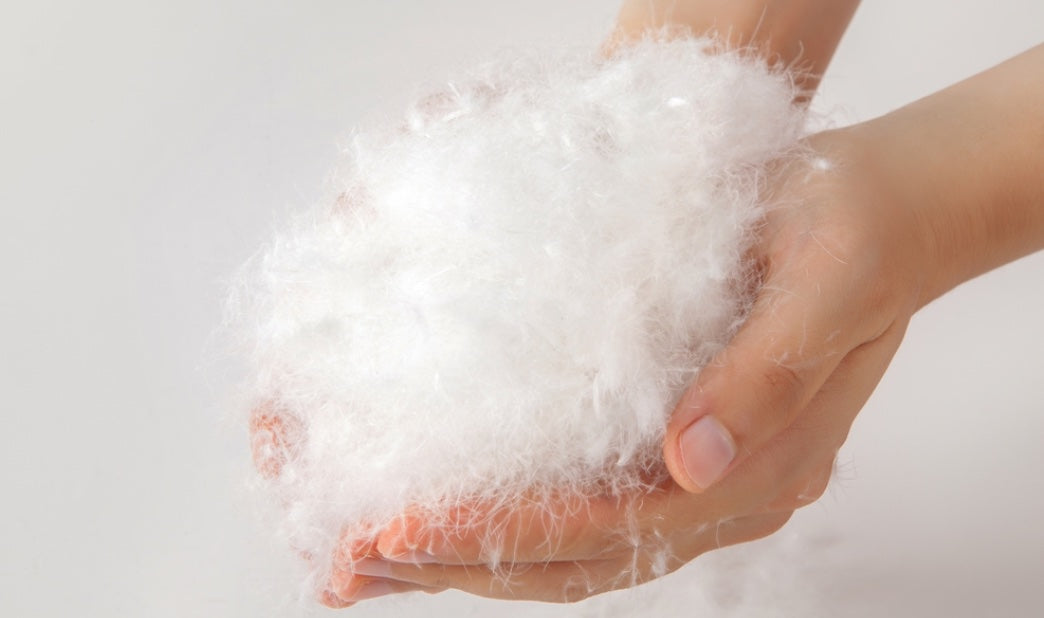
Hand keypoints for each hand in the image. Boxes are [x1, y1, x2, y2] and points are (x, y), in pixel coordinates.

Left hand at [323, 126, 925, 603]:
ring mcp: (696, 474)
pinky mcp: (668, 446)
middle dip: (464, 561)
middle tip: (357, 554)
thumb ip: (768, 378)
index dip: (509, 531)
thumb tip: (692, 463)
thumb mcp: (828, 283)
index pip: (618, 524)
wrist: (882, 210)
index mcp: (767, 465)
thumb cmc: (854, 229)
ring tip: (372, 550)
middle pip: (580, 556)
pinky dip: (502, 515)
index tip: (406, 524)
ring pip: (569, 544)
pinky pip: (576, 502)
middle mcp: (725, 489)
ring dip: (471, 553)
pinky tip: (440, 506)